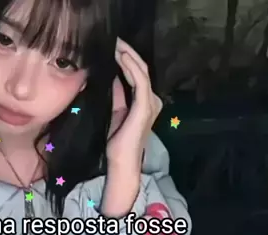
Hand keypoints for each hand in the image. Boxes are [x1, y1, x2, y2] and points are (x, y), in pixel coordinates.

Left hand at [106, 38, 162, 172]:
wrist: (121, 161)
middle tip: (115, 41)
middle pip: (141, 69)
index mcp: (146, 102)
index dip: (127, 60)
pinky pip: (139, 80)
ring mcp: (150, 102)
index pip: (137, 75)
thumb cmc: (118, 142)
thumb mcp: (117, 111)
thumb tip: (114, 77)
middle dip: (128, 53)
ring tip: (117, 44)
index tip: (114, 48)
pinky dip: (130, 66)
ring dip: (128, 56)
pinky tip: (121, 57)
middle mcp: (152, 100)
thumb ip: (118, 95)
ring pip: (141, 71)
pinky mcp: (145, 105)